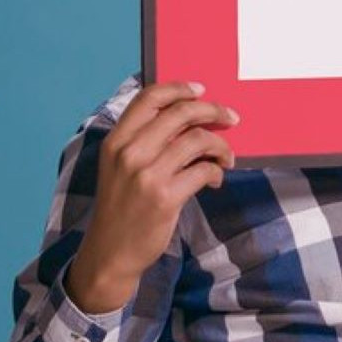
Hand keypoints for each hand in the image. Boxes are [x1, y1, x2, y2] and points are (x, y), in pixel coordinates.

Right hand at [67, 82, 238, 314]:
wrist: (110, 252)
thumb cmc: (120, 207)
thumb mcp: (118, 167)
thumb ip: (144, 141)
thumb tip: (188, 116)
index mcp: (116, 141)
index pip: (148, 98)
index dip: (178, 88)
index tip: (200, 90)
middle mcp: (129, 153)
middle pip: (180, 113)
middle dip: (213, 111)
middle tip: (230, 118)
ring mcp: (147, 175)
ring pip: (198, 140)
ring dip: (220, 146)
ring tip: (226, 157)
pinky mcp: (165, 198)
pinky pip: (204, 171)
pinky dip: (216, 172)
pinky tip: (215, 179)